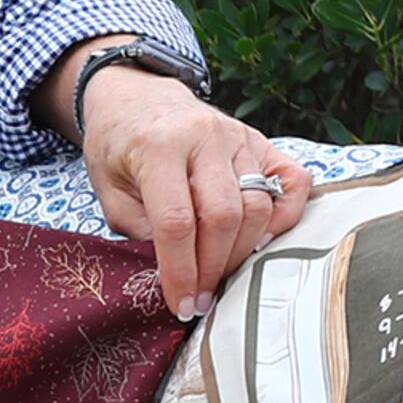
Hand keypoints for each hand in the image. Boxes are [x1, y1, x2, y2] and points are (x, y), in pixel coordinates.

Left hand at [74, 68, 311, 318]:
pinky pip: (293, 183)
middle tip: (202, 297)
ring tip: (222, 274)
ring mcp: (239, 137)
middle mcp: (205, 137)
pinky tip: (260, 241)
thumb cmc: (118, 147)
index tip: (180, 304)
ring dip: (243, 252)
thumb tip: (179, 274)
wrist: (137, 98)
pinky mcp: (262, 142)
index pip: (177, 221)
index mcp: (158, 146)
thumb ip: (140, 229)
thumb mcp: (108, 190)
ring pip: (259, 206)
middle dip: (214, 268)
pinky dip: (285, 217)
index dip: (181, 271)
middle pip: (225, 216)